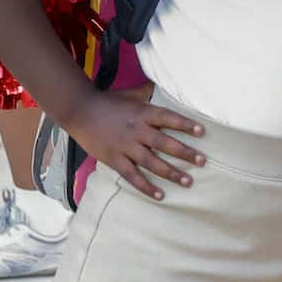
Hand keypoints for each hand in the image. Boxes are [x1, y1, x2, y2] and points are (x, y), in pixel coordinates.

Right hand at [68, 88, 206, 199]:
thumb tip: (164, 87)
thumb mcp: (130, 94)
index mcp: (142, 113)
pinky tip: (160, 195)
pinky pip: (132, 176)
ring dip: (171, 173)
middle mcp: (136, 130)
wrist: (79, 111)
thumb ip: (148, 94)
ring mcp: (125, 146)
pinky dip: (146, 187)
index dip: (185, 124)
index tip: (202, 132)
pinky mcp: (114, 159)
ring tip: (188, 181)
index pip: (168, 118)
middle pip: (164, 143)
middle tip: (202, 162)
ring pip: (152, 162)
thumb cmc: (107, 101)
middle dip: (185, 153)